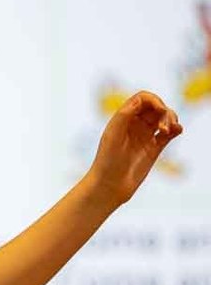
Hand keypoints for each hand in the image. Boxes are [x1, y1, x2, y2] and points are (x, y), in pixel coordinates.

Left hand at [87, 90, 182, 206]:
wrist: (109, 185)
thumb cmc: (106, 160)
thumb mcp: (113, 135)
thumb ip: (125, 115)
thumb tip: (141, 100)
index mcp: (123, 118)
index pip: (143, 99)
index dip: (154, 100)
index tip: (159, 110)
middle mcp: (134, 125)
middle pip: (156, 107)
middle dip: (165, 112)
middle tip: (163, 127)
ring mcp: (145, 136)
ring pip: (165, 119)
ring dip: (171, 120)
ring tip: (166, 131)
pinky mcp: (154, 148)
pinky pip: (169, 133)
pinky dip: (176, 129)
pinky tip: (177, 131)